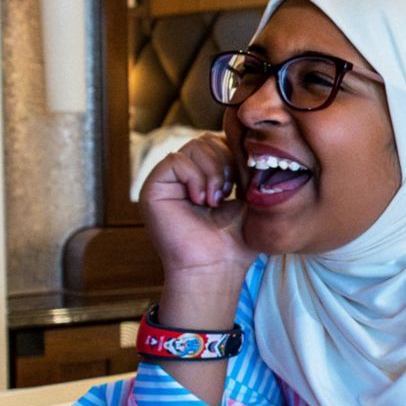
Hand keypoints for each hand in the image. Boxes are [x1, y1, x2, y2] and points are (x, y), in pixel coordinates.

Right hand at [141, 134, 251, 282]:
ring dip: (213, 171)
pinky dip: (195, 177)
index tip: (244, 182)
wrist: (216, 266)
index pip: (220, 142)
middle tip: (228, 192)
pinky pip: (176, 160)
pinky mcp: (154, 187)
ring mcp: (169, 181)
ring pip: (194, 146)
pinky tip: (201, 200)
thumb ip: (247, 168)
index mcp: (206, 176)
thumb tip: (252, 141)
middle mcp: (185, 176)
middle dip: (226, 161)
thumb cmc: (236, 240)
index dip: (236, 154)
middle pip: (207, 139)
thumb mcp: (250, 197)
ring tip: (215, 199)